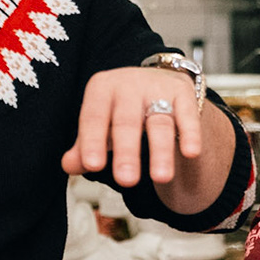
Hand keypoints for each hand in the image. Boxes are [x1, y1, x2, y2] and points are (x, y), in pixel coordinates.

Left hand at [61, 66, 202, 186]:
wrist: (155, 79)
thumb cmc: (120, 108)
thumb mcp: (99, 123)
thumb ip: (84, 147)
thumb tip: (69, 165)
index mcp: (101, 89)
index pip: (94, 117)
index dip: (92, 142)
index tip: (93, 165)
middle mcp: (129, 85)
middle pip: (127, 122)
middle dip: (127, 152)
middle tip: (126, 180)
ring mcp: (158, 88)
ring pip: (159, 123)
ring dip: (161, 151)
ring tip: (160, 178)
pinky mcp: (183, 93)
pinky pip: (188, 115)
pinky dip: (190, 134)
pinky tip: (191, 153)